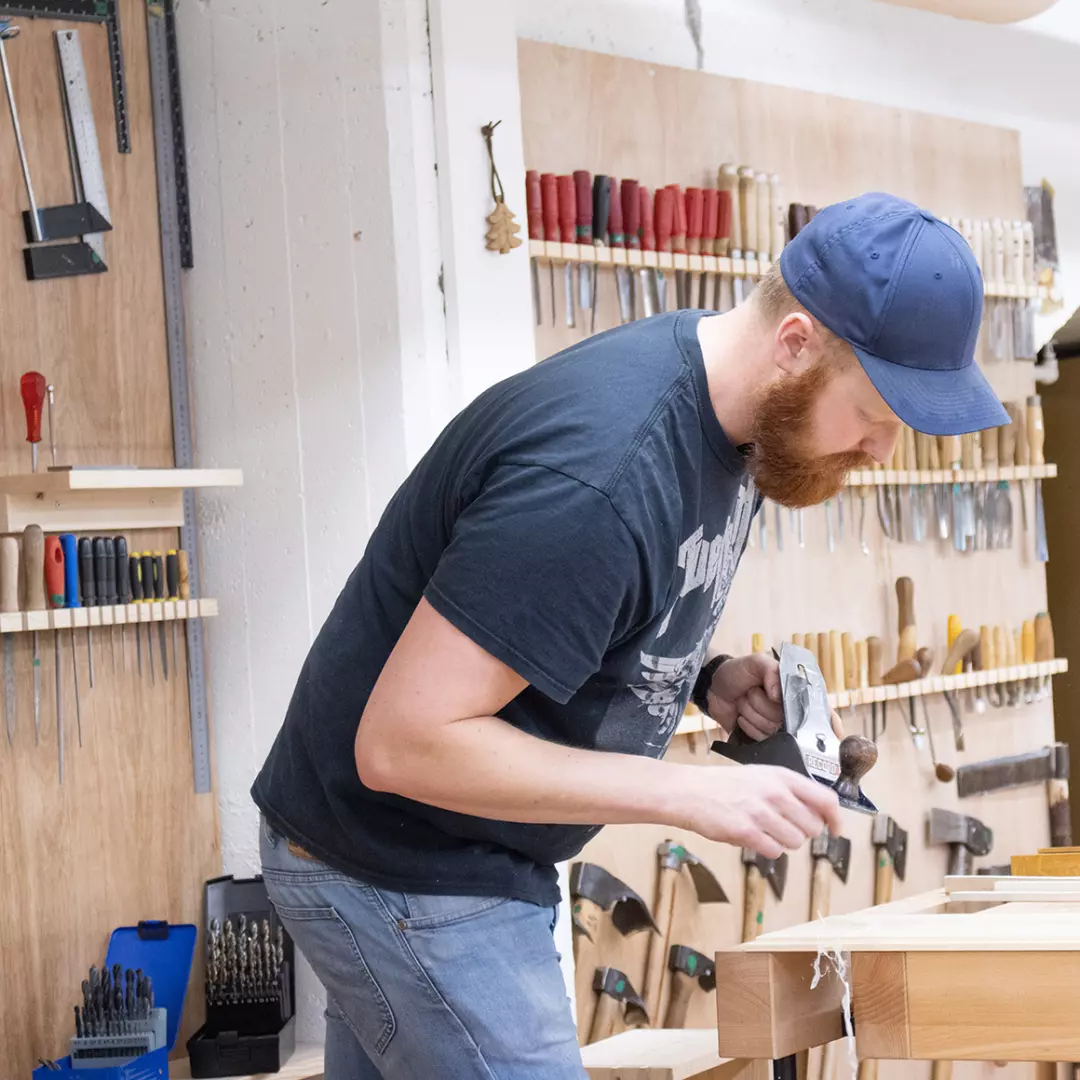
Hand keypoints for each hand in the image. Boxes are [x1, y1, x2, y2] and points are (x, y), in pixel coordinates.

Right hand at [677, 763, 842, 858]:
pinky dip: (766, 849)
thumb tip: (820, 814)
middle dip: (802, 832)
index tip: (835, 829)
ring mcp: (761, 812)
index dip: (836, 818)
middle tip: (783, 827)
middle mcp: (775, 792)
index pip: (825, 799)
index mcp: (782, 776)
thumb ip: (790, 791)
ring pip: (795, 842)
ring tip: (764, 830)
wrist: (690, 791)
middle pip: (812, 826)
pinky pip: (774, 852)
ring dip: (783, 842)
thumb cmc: (724, 785)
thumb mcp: (761, 776)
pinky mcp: (747, 831)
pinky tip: (752, 836)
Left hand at [706, 653, 845, 739]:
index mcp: (798, 694)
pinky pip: (763, 743)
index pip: (823, 714)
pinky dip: (748, 728)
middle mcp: (792, 714)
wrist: (712, 687)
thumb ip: (772, 671)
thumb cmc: (738, 671)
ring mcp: (777, 730)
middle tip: (752, 692)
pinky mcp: (762, 741)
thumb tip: (779, 695)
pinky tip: (741, 716)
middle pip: (792, 725)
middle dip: (765, 707)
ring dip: (753, 714)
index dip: (827, 724)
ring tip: (745, 701)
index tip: (819, 726)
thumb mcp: (757, 662)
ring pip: (775, 733)